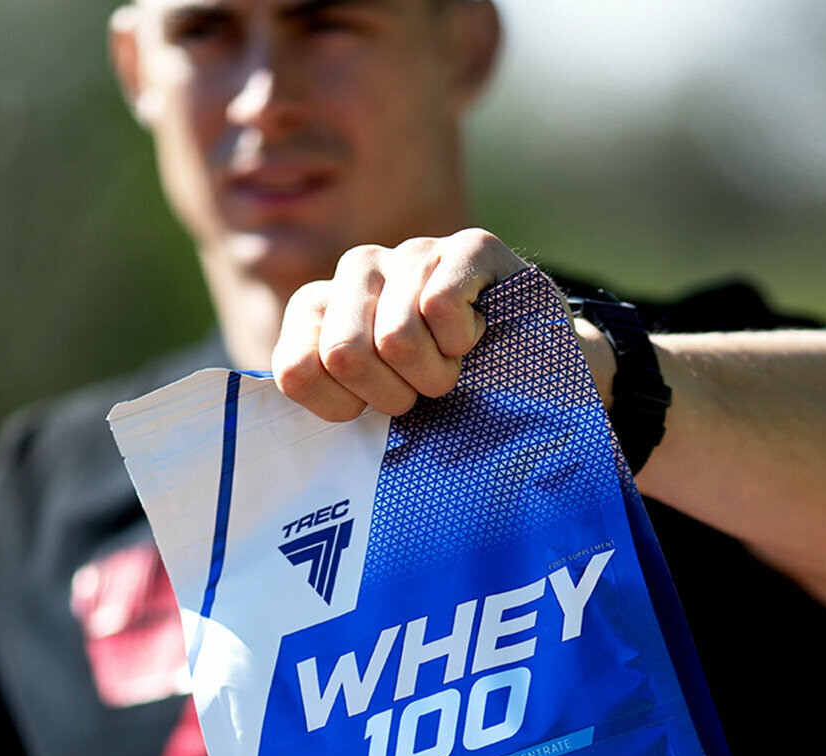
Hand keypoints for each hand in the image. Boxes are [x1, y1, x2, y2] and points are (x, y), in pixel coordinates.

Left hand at [271, 229, 527, 420]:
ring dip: (435, 373)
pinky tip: (476, 332)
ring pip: (396, 339)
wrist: (529, 363)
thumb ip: (330, 405)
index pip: (297, 369)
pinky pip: (441, 309)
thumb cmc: (440, 391)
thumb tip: (298, 438)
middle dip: (392, 393)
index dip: (340, 406)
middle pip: (344, 354)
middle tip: (419, 392)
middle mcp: (357, 269)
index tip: (370, 408)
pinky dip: (463, 343)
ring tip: (451, 364)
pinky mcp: (468, 246)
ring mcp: (411, 253)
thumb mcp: (373, 406)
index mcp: (319, 308)